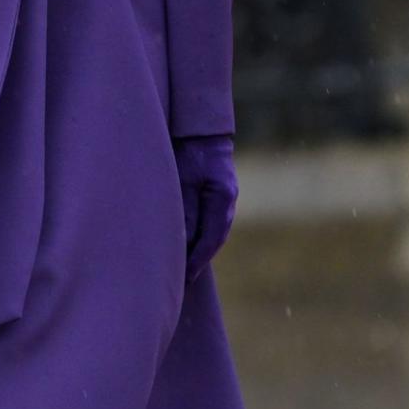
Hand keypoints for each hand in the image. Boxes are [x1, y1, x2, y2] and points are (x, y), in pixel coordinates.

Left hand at [171, 133, 237, 285]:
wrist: (200, 127)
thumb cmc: (189, 148)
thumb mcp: (183, 178)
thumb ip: (184, 209)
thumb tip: (181, 241)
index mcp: (223, 198)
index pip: (211, 238)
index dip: (197, 260)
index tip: (184, 277)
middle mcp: (227, 201)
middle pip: (213, 239)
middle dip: (198, 259)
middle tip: (182, 281)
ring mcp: (224, 198)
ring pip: (211, 232)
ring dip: (198, 248)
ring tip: (182, 269)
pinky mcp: (216, 194)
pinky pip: (208, 221)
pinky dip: (198, 235)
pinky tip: (186, 244)